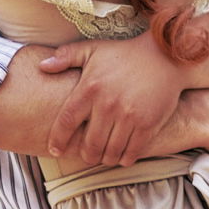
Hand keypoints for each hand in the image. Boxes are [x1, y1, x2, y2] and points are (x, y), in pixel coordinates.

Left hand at [39, 37, 189, 165]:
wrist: (166, 56)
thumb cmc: (125, 54)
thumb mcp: (93, 49)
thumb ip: (65, 56)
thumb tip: (42, 66)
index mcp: (90, 88)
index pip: (66, 122)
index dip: (58, 140)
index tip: (54, 150)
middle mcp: (107, 104)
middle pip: (89, 144)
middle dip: (85, 155)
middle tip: (86, 155)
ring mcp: (129, 116)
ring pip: (110, 152)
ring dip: (105, 158)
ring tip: (104, 156)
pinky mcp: (148, 124)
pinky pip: (132, 152)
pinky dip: (124, 159)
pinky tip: (122, 156)